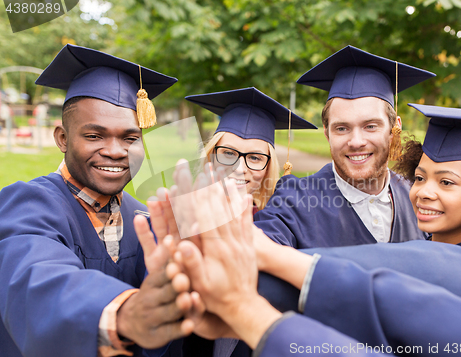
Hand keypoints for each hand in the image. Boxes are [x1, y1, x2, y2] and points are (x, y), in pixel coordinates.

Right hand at [116, 256, 192, 348]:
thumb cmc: (153, 293)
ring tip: (187, 300)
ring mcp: (153, 318)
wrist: (131, 321)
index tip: (178, 259)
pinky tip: (189, 325)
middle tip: (183, 279)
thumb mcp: (156, 277)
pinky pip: (170, 332)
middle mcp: (151, 299)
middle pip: (165, 292)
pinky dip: (180, 329)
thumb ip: (165, 260)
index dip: (170, 268)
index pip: (162, 274)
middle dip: (174, 286)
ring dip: (178, 305)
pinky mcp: (158, 335)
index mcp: (153, 282)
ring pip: (168, 312)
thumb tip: (170, 236)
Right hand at [173, 170, 280, 347]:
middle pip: (217, 207)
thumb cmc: (216, 296)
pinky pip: (246, 221)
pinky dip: (244, 206)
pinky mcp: (247, 244)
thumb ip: (191, 263)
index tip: (187, 179)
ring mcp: (240, 241)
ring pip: (232, 210)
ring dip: (226, 191)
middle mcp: (228, 240)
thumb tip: (179, 245)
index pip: (201, 216)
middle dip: (208, 186)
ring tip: (222, 172)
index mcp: (214, 248)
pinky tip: (244, 194)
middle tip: (203, 167)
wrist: (242, 305)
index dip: (193, 196)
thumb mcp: (199, 284)